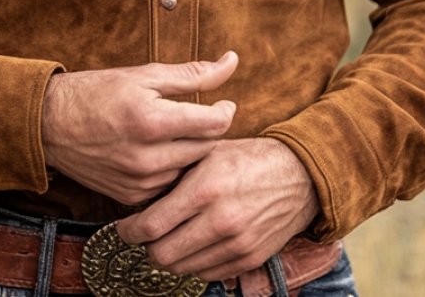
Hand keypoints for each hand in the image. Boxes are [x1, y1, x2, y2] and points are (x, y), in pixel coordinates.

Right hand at [41, 52, 237, 204]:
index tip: (223, 103)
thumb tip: (231, 62)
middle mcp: (147, 157)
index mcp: (152, 121)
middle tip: (198, 116)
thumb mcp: (144, 74)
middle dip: (207, 131)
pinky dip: (171, 168)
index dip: (225, 111)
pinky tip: (158, 151)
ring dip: (190, 152)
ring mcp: (139, 181)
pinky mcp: (131, 196)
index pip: (215, 124)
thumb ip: (192, 74)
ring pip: (189, 169)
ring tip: (176, 133)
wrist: (50, 124)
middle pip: (206, 149)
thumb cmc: (96, 92)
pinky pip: (168, 184)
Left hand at [115, 137, 318, 281]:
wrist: (299, 176)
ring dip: (170, 256)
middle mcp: (219, 221)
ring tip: (169, 236)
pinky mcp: (248, 259)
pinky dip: (194, 262)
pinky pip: (206, 273)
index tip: (125, 226)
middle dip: (147, 246)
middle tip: (145, 233)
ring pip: (182, 268)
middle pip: (162, 255)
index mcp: (205, 189)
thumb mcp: (208, 152)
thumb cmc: (248, 158)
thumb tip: (141, 187)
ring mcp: (236, 244)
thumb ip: (176, 170)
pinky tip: (195, 242)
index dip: (130, 230)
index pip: (152, 225)